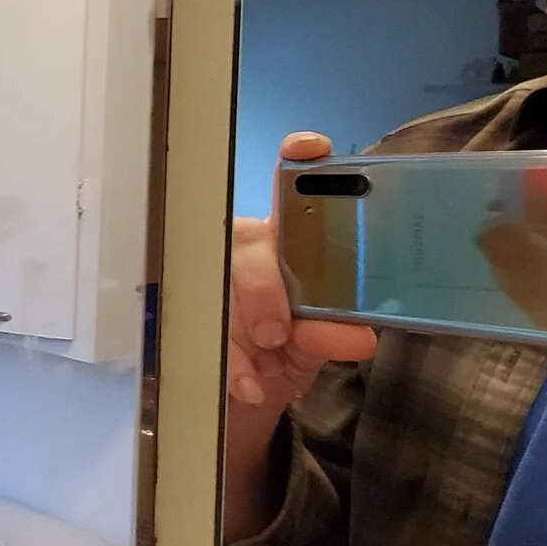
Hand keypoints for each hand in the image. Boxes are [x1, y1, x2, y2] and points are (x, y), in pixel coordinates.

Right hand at [225, 132, 378, 539]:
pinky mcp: (185, 314)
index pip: (291, 186)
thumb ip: (334, 333)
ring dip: (241, 325)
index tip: (310, 150)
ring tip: (263, 362)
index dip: (300, 160)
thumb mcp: (316, 342)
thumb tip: (361, 335)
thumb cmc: (288, 347)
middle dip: (263, 284)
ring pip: (217, 281)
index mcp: (287, 239)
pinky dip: (228, 363)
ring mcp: (211, 277)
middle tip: (276, 331)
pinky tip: (246, 384)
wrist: (247, 395)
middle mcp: (247, 247)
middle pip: (248, 241)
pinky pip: (200, 330)